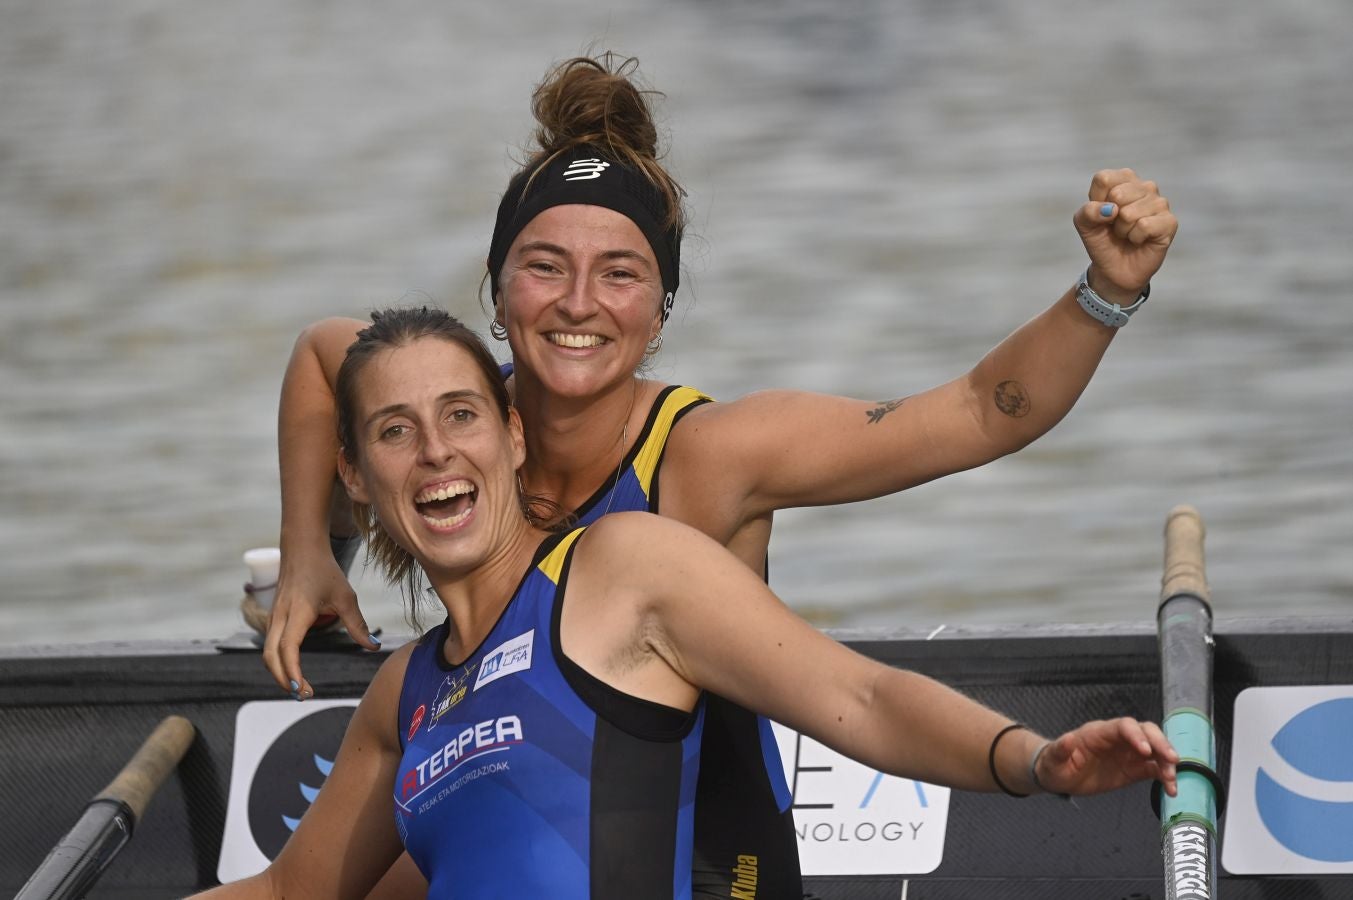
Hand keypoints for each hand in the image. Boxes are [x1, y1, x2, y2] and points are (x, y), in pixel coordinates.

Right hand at [262, 548, 378, 698]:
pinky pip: (270, 644)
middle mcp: (280, 617)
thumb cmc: (325, 571)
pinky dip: (278, 660)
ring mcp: (274, 617)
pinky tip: (293, 670)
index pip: (288, 649)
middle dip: (283, 679)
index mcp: (297, 612)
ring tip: (299, 687)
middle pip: (271, 656)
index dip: (293, 671)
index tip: (303, 689)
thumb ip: (358, 625)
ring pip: (268, 652)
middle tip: (303, 695)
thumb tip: (373, 647)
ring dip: (279, 672)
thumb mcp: (346, 597)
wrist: (302, 549)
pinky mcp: (274, 617)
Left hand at [1035, 717, 1178, 796]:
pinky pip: (1154, 769)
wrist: (1060, 777)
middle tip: (1172, 760)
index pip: (1122, 726)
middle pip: (1145, 731)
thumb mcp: (1053, 759)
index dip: (1136, 735)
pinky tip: (1171, 789)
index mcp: (1098, 733)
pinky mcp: (1133, 769)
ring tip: (1172, 779)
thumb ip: (1060, 750)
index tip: (1145, 750)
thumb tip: (1067, 739)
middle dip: (1160, 743)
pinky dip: (1164, 777)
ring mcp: (1128, 753)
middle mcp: (1117, 739)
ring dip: (1166, 761)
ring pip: (1154, 749)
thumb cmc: (1055, 764)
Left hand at [1074, 168, 1177, 304]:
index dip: (1096, 201)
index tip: (1102, 214)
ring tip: (1128, 234)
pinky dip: (1135, 238)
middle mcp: (1145, 186)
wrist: (1115, 268)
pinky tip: (1139, 239)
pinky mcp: (1169, 221)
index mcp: (1124, 179)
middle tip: (1116, 226)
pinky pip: (1144, 226)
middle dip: (1111, 218)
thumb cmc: (1102, 240)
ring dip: (1123, 230)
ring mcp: (1160, 203)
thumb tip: (1111, 209)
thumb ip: (1088, 211)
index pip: (1103, 179)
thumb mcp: (1084, 224)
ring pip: (1129, 213)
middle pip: (1117, 194)